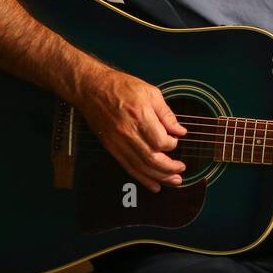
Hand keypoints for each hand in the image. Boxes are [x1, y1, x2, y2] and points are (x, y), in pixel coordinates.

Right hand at [77, 67, 186, 192]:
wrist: (91, 88)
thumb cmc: (121, 87)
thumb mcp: (151, 92)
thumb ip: (167, 114)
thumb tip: (180, 131)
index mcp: (140, 116)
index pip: (160, 141)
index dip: (172, 145)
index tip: (176, 141)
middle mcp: (128, 132)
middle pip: (152, 159)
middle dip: (170, 168)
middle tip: (182, 169)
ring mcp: (118, 142)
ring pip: (141, 167)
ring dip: (159, 177)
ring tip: (174, 181)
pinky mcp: (111, 147)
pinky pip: (128, 167)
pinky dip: (142, 178)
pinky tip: (154, 185)